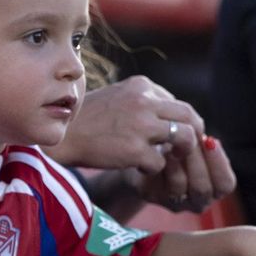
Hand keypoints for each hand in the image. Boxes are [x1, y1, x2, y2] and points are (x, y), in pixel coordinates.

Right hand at [51, 76, 236, 207]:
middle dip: (195, 136)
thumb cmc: (87, 120)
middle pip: (189, 116)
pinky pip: (160, 162)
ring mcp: (140, 125)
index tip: (182, 138)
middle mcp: (144, 101)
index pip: (178, 104)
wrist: (60, 136)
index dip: (185, 123)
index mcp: (141, 86)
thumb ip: (144, 103)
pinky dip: (153, 169)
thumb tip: (172, 118)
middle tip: (189, 152)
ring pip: (184, 137)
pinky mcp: (134, 149)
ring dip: (181, 153)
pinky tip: (139, 169)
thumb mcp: (118, 98)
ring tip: (170, 162)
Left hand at [132, 132, 237, 213]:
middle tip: (189, 140)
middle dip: (197, 161)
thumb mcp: (197, 144)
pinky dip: (161, 166)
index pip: (225, 184)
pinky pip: (158, 184)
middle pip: (203, 188)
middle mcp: (198, 201)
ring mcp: (176, 203)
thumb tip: (208, 141)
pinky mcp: (154, 197)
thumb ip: (206, 146)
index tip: (211, 141)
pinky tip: (159, 152)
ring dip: (178, 162)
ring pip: (180, 186)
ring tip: (173, 144)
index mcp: (216, 189)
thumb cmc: (180, 146)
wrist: (149, 154)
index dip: (219, 163)